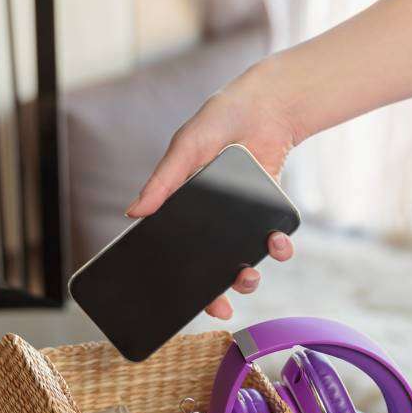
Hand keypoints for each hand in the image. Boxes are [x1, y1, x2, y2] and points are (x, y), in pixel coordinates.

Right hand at [125, 63, 298, 318]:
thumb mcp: (185, 148)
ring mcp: (242, 220)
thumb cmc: (217, 121)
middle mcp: (212, 220)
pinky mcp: (269, 214)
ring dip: (248, 276)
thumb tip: (133, 212)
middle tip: (222, 305)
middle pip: (212, 266)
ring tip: (248, 274)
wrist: (265, 106)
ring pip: (244, 261)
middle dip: (216, 290)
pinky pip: (274, 242)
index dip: (180, 278)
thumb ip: (162, 180)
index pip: (178, 250)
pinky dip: (278, 248)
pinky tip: (277, 244)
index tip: (180, 303)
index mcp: (185, 207)